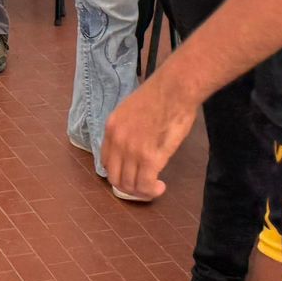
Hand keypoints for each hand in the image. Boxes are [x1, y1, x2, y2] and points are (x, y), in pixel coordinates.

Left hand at [101, 74, 198, 199]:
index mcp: (112, 127)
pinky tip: (160, 187)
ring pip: (129, 185)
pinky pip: (145, 184)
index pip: (106, 161)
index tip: (132, 173)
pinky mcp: (149, 157)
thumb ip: (129, 129)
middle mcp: (117, 140)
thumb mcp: (133, 110)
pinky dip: (151, 191)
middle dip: (128, 187)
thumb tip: (136, 144)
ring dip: (142, 191)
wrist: (175, 89)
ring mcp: (132, 150)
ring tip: (154, 188)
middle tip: (143, 186)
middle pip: (114, 177)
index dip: (119, 172)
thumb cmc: (161, 95)